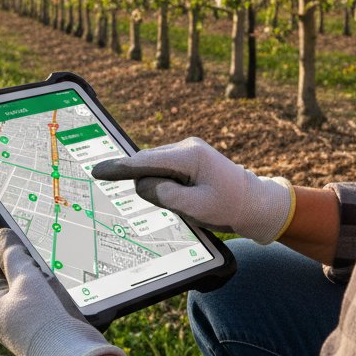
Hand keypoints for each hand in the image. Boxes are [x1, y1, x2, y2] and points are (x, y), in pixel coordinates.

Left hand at [0, 229, 125, 355]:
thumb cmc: (43, 318)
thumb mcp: (26, 279)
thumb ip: (12, 255)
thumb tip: (0, 236)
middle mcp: (0, 314)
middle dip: (6, 254)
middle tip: (14, 233)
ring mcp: (18, 323)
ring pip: (17, 287)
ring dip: (24, 269)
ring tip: (31, 249)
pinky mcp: (38, 328)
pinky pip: (33, 299)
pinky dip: (38, 283)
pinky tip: (48, 275)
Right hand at [92, 137, 293, 244]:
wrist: (257, 204)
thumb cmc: (231, 207)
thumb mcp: (196, 208)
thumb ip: (164, 195)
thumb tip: (142, 185)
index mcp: (190, 156)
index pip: (145, 161)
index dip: (120, 168)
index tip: (98, 171)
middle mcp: (186, 148)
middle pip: (148, 165)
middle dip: (148, 185)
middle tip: (176, 204)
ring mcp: (187, 152)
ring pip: (154, 170)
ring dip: (159, 188)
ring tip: (189, 202)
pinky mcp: (187, 161)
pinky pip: (163, 172)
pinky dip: (164, 186)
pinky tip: (185, 197)